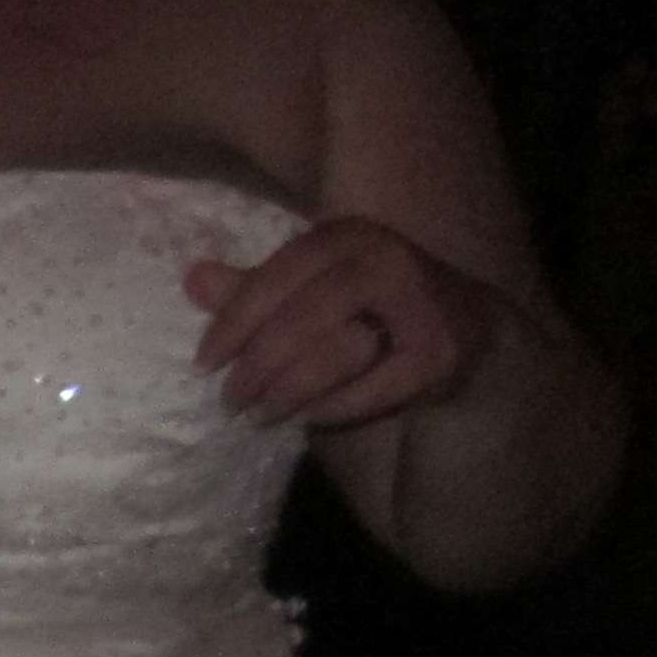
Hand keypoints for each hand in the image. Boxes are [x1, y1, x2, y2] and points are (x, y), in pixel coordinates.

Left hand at [186, 219, 501, 431]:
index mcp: (347, 237)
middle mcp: (386, 258)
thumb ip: (254, 289)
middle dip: (258, 364)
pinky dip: (332, 409)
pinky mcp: (439, 352)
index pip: (279, 272)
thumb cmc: (366, 313)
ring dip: (289, 391)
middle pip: (304, 315)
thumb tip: (191, 278)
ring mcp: (420, 303)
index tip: (203, 363)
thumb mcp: (307, 295)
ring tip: (258, 416)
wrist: (465, 334)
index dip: (237, 318)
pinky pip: (370, 388)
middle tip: (228, 402)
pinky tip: (309, 419)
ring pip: (337, 350)